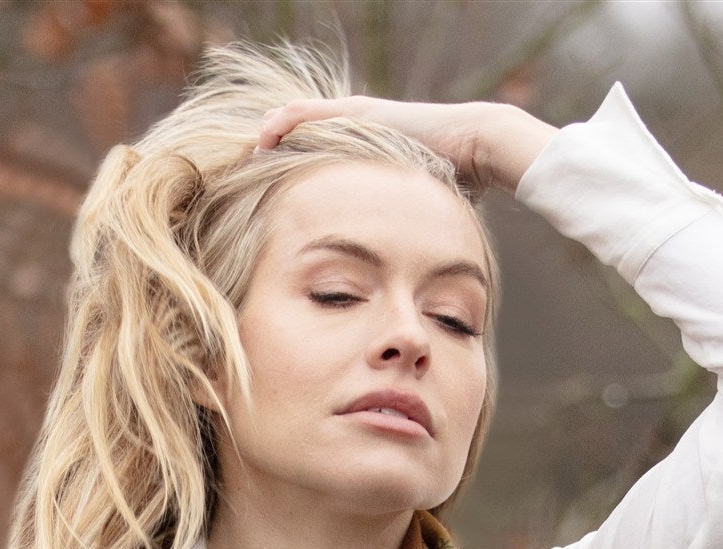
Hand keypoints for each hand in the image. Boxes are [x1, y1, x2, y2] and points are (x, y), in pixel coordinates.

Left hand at [253, 95, 555, 196]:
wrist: (474, 148)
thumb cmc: (455, 182)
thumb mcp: (415, 206)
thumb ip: (404, 224)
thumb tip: (403, 264)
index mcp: (368, 150)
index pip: (321, 154)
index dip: (295, 168)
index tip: (273, 190)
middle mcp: (359, 128)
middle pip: (304, 134)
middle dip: (276, 150)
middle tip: (248, 170)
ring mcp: (357, 115)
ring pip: (300, 119)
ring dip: (271, 133)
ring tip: (248, 151)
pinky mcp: (359, 110)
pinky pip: (310, 113)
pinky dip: (284, 122)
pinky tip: (264, 135)